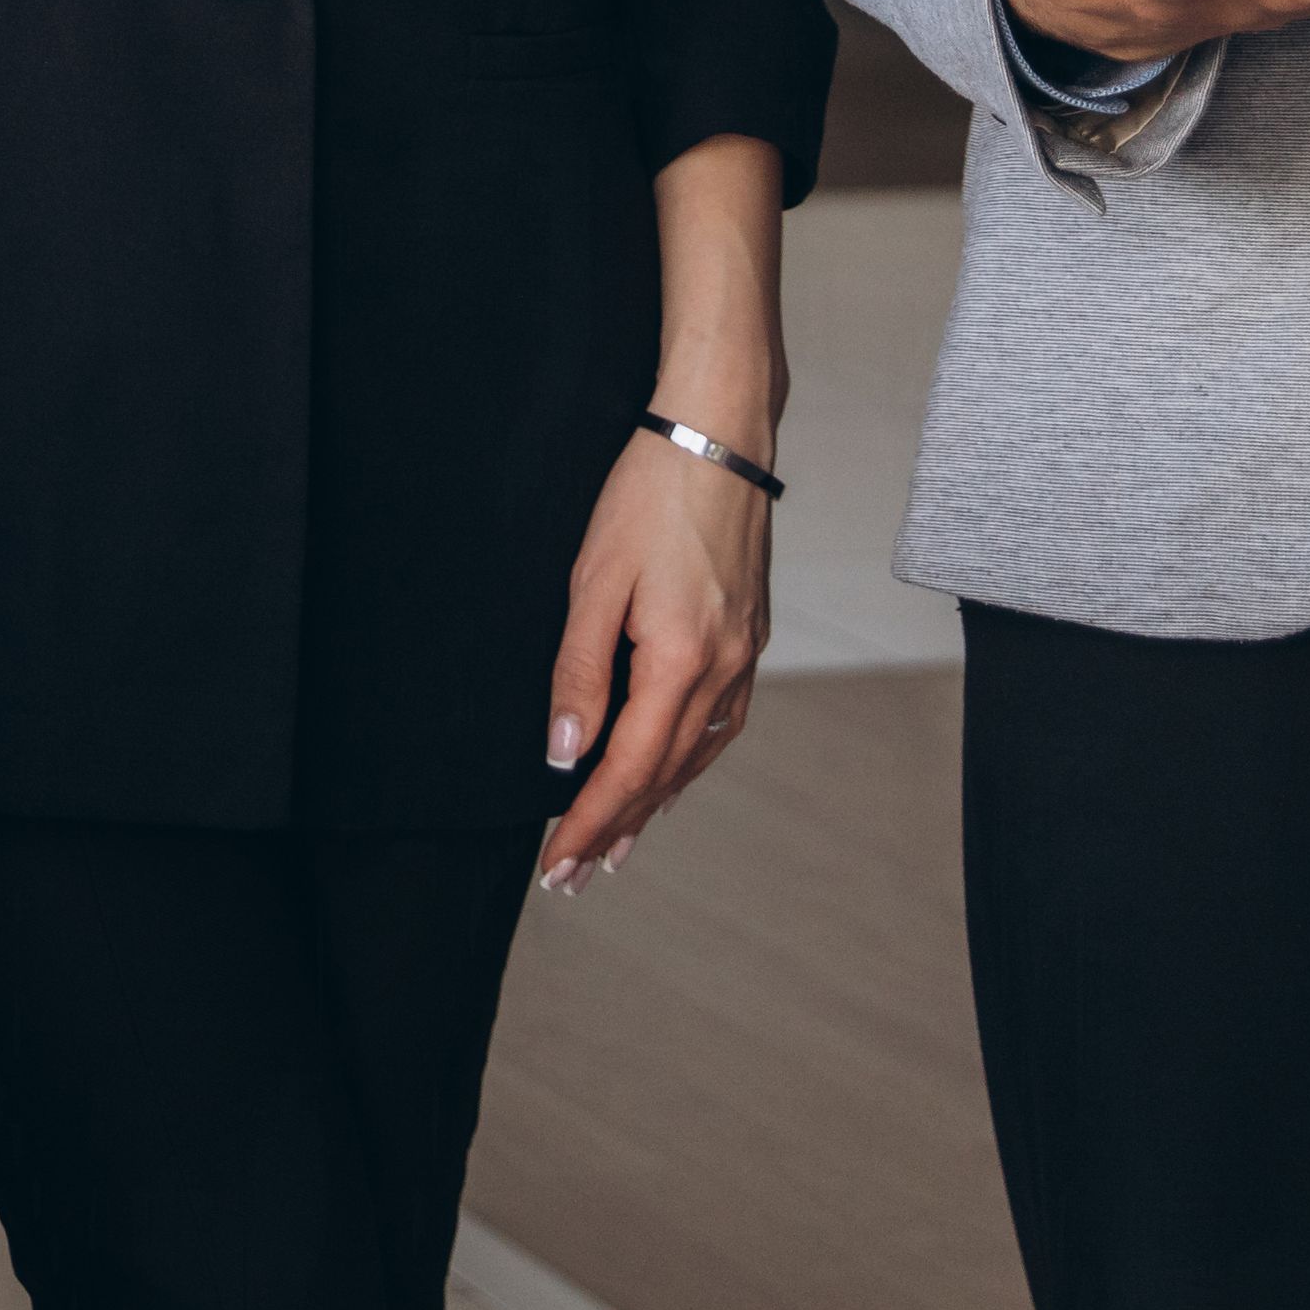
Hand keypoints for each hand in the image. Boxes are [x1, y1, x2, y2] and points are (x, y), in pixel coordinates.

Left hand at [539, 430, 767, 889]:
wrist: (719, 435)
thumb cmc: (650, 494)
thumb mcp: (594, 581)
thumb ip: (578, 671)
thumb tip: (563, 751)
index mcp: (680, 661)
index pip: (627, 768)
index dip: (589, 820)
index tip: (558, 863)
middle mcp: (723, 670)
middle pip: (664, 773)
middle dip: (616, 827)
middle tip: (578, 875)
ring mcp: (744, 654)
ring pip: (697, 753)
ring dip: (655, 803)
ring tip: (619, 841)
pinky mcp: (750, 634)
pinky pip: (720, 721)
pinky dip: (689, 759)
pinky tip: (671, 770)